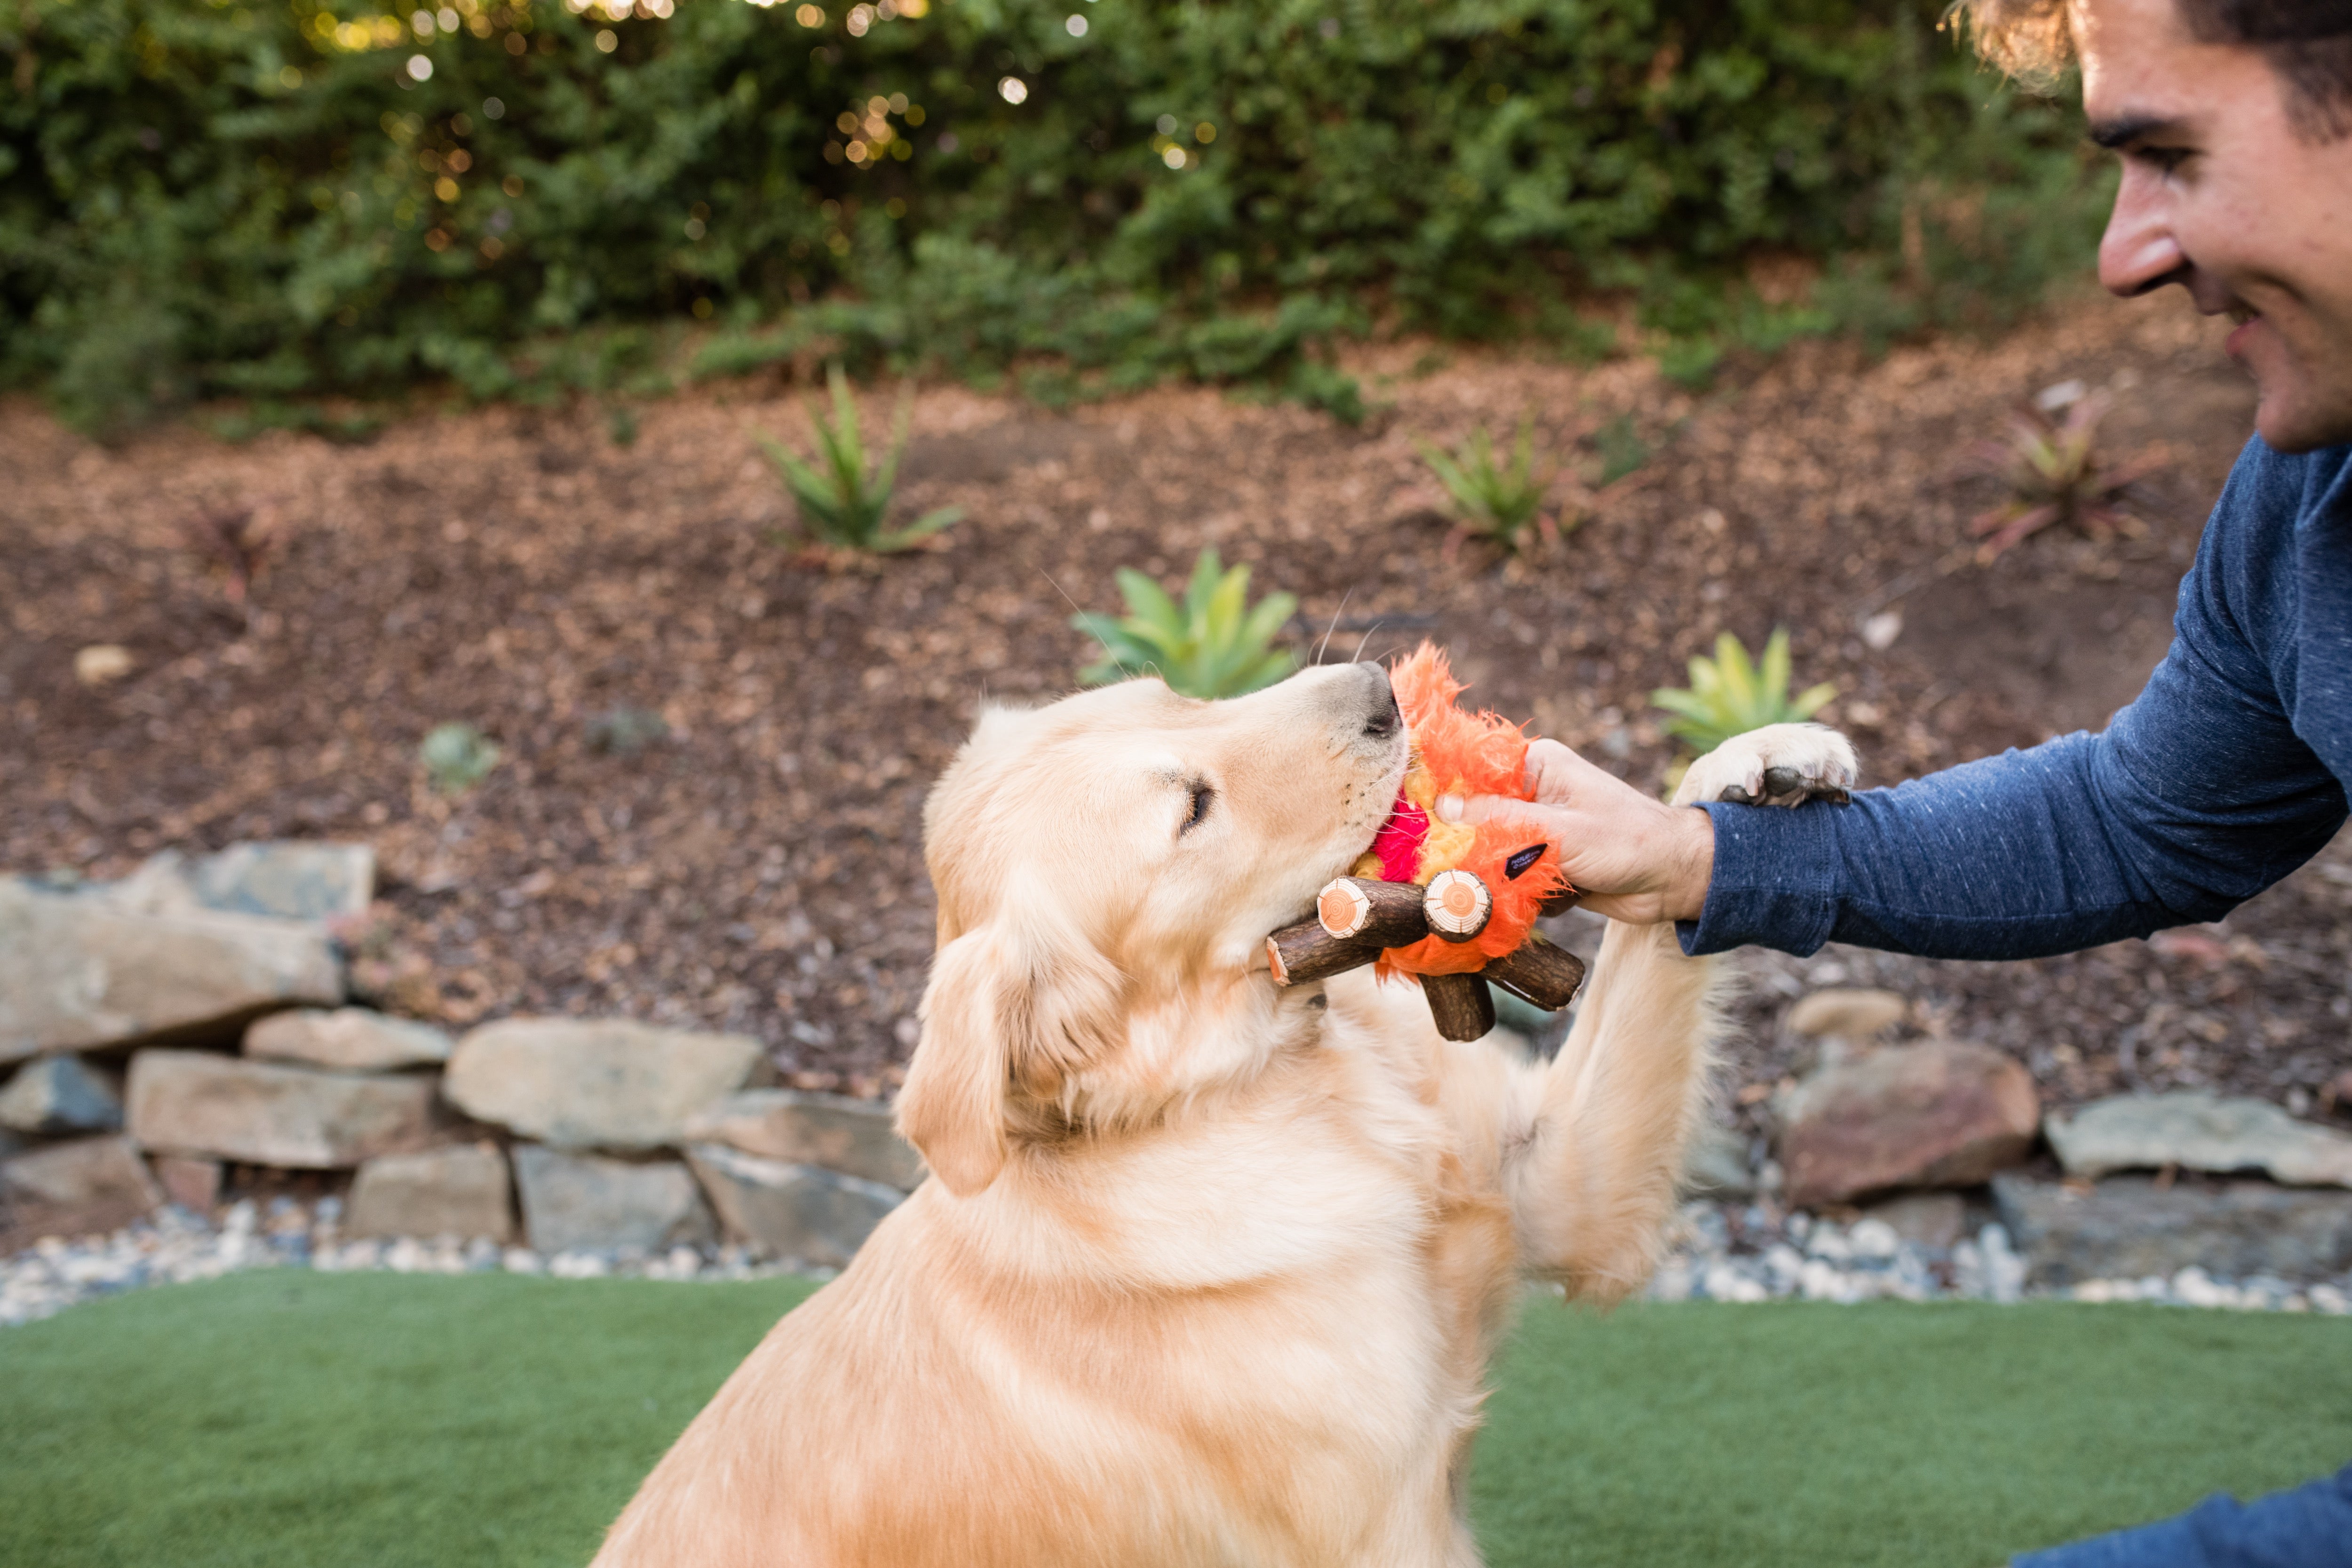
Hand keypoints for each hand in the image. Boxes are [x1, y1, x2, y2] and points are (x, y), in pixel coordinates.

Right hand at [1436, 739, 1714, 925]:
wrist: (1677, 880)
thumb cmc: (1628, 842)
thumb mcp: (1561, 830)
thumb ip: (1501, 821)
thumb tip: (1441, 809)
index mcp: (1535, 766)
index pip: (1472, 771)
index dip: (1440, 793)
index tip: (1409, 817)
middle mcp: (1530, 794)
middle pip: (1472, 817)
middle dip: (1458, 845)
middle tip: (1428, 869)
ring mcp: (1535, 831)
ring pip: (1487, 852)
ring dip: (1483, 877)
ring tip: (1469, 894)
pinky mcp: (1541, 864)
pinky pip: (1507, 878)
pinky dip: (1506, 895)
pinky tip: (1507, 908)